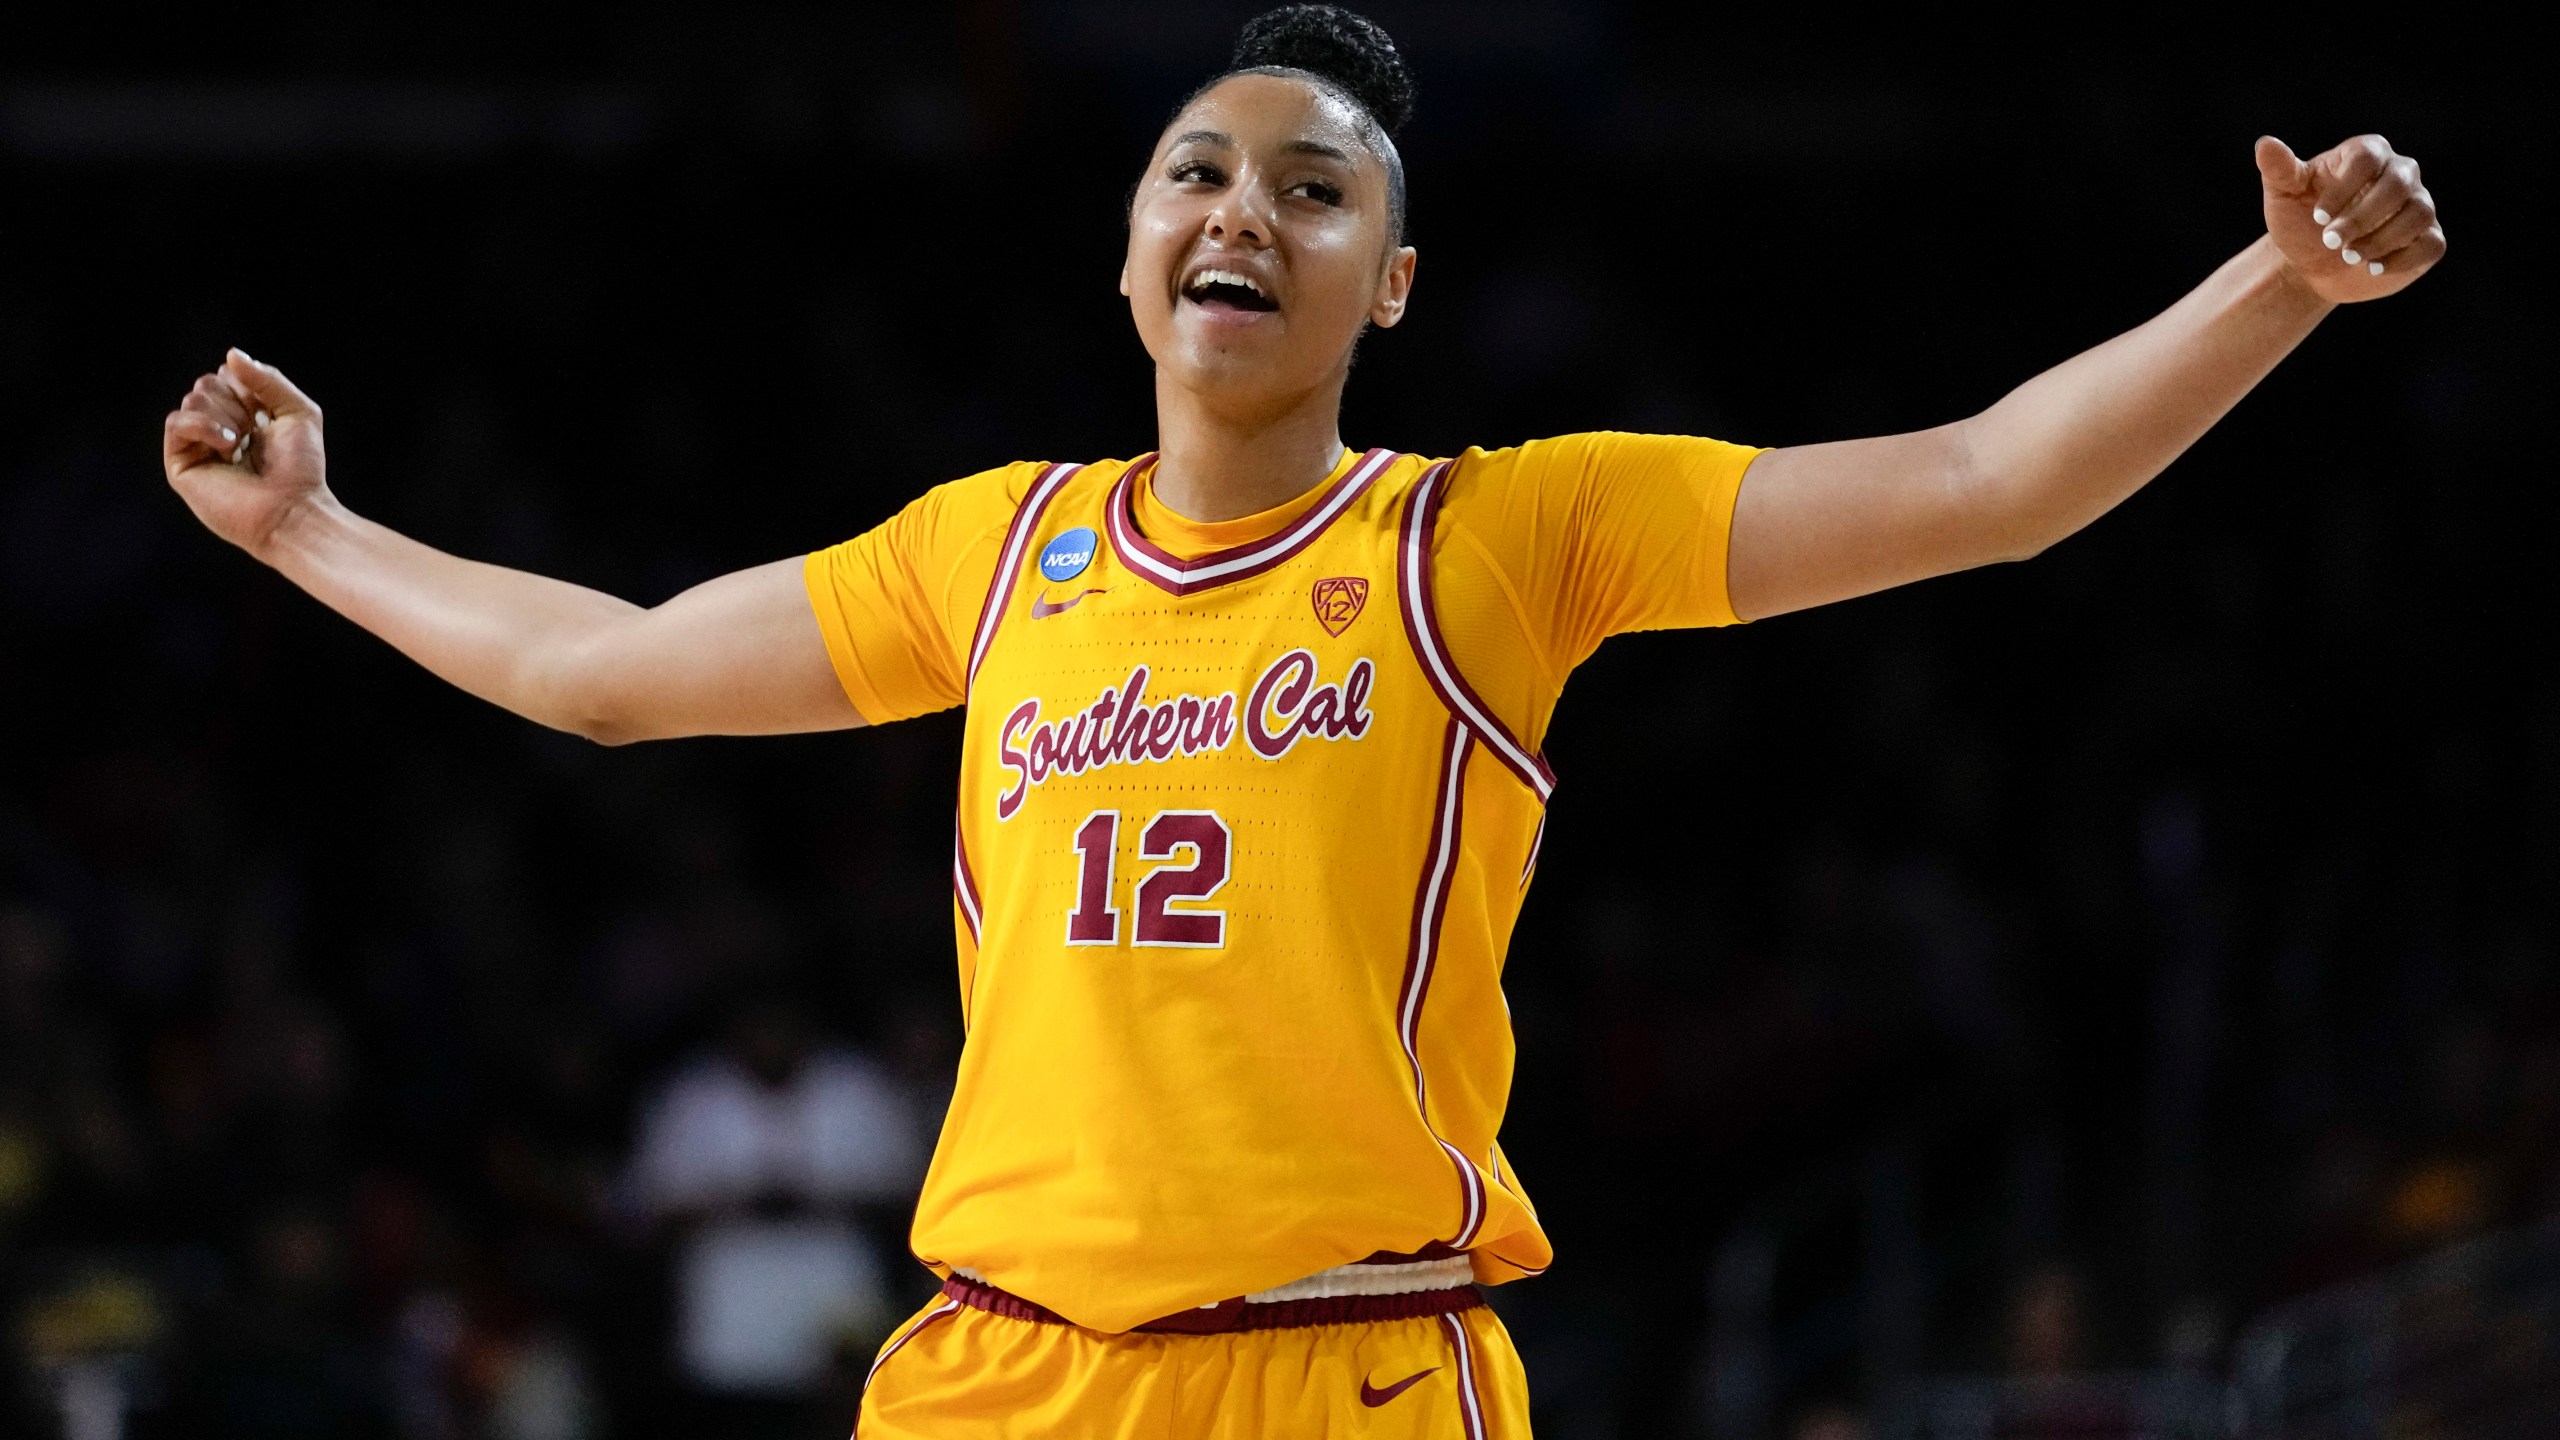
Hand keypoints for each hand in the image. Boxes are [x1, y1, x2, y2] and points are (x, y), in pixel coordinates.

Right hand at [161, 350, 329, 557]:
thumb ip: (268, 378)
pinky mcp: (181, 464)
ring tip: (242, 445)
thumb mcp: (298, 411)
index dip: (249, 388)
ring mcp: (197, 446)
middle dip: (237, 402)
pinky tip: (228, 446)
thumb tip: (231, 354)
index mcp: (242, 415)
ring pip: (193, 399)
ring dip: (226, 417)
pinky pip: (176, 422)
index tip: (269, 416)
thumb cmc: (300, 468)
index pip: (228, 375)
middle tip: (255, 433)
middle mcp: (216, 428)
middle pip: (207, 383)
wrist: (292, 510)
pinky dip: (203, 426)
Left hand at [2255, 134, 2444, 302]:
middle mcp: (2401, 173)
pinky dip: (2402, 259)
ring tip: (2350, 256)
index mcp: (2368, 153)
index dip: (2343, 189)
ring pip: (2418, 214)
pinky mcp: (2427, 238)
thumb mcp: (2283, 195)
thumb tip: (2266, 144)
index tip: (2317, 217)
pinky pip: (2430, 244)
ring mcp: (2418, 205)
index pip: (2367, 158)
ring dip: (2381, 240)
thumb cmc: (2298, 221)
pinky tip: (2373, 269)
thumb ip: (2279, 169)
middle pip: (2397, 185)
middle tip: (2330, 242)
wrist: (2312, 264)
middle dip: (2361, 218)